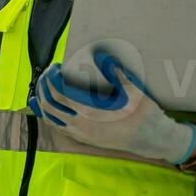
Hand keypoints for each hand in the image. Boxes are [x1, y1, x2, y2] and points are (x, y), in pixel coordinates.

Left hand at [28, 52, 195, 164]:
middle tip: (49, 72)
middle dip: (43, 86)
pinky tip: (46, 106)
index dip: (52, 77)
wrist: (152, 140)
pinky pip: (57, 127)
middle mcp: (80, 125)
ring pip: (49, 118)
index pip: (59, 93)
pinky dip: (47, 114)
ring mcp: (80, 134)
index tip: (56, 66)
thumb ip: (116, 72)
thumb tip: (101, 55)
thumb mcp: (133, 90)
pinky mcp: (83, 139)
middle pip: (49, 104)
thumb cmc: (144, 114)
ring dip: (42, 100)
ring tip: (44, 85)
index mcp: (90, 112)